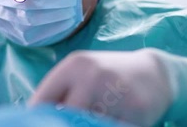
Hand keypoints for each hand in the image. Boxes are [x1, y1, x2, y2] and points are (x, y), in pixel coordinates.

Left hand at [29, 49, 171, 126]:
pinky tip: (111, 120)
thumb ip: (57, 93)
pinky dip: (108, 126)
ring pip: (88, 125)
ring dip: (89, 125)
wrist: (155, 74)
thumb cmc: (109, 76)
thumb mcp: (81, 73)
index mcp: (74, 65)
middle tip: (70, 122)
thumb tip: (31, 117)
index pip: (43, 101)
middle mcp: (93, 75)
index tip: (41, 123)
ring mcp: (116, 92)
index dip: (38, 119)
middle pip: (66, 116)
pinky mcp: (136, 110)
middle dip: (64, 124)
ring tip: (95, 118)